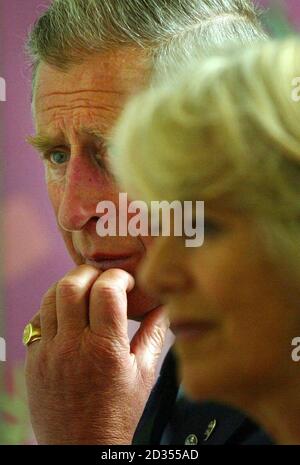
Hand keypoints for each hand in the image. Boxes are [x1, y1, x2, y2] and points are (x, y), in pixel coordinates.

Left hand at [25, 265, 168, 443]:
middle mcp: (73, 346)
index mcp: (105, 348)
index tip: (126, 283)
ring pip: (50, 298)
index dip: (119, 277)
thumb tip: (166, 306)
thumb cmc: (118, 414)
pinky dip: (52, 310)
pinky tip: (67, 317)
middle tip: (102, 280)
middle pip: (71, 285)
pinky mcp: (33, 361)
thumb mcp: (144, 373)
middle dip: (89, 273)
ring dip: (68, 287)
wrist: (83, 448)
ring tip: (84, 293)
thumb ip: (155, 334)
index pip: (106, 290)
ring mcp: (48, 353)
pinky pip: (37, 321)